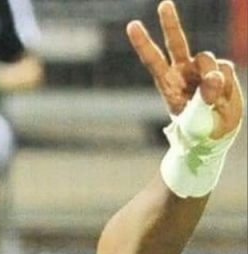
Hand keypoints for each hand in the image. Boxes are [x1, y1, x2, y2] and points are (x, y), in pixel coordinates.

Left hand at [127, 0, 243, 138]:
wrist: (214, 135)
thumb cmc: (197, 130)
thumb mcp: (197, 120)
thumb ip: (205, 98)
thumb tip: (214, 75)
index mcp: (167, 83)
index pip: (153, 60)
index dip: (143, 43)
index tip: (132, 25)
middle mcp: (183, 71)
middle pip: (176, 42)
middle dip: (170, 23)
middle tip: (163, 4)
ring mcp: (202, 69)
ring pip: (207, 58)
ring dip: (212, 79)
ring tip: (212, 102)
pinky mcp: (221, 69)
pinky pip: (226, 68)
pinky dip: (227, 85)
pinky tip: (221, 99)